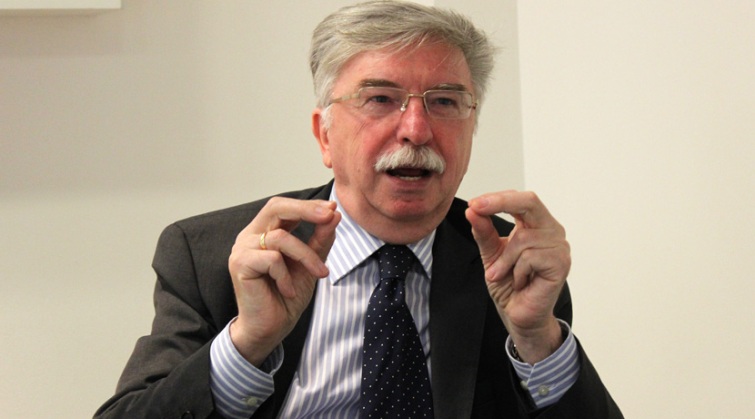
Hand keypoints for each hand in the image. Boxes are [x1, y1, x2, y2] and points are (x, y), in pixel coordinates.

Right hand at [228, 197, 340, 365]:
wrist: (271, 328)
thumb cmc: (287, 296)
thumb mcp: (310, 264)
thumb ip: (320, 240)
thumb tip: (334, 214)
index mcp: (264, 231)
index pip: (284, 207)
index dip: (307, 205)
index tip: (332, 208)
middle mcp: (250, 236)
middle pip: (276, 208)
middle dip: (305, 210)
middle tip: (329, 216)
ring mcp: (242, 249)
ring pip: (281, 238)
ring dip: (306, 256)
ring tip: (319, 274)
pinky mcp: (239, 264)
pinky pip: (272, 259)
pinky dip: (286, 276)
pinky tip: (288, 291)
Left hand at [465, 191, 569, 363]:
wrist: (519, 315)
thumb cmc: (509, 284)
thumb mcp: (491, 254)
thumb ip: (484, 232)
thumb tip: (473, 211)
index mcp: (536, 224)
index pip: (521, 199)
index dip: (497, 198)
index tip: (474, 204)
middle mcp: (551, 231)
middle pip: (530, 202)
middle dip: (500, 203)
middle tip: (476, 208)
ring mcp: (559, 247)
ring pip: (523, 238)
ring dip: (504, 259)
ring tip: (501, 275)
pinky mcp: (561, 264)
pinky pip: (530, 257)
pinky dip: (517, 271)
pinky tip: (521, 282)